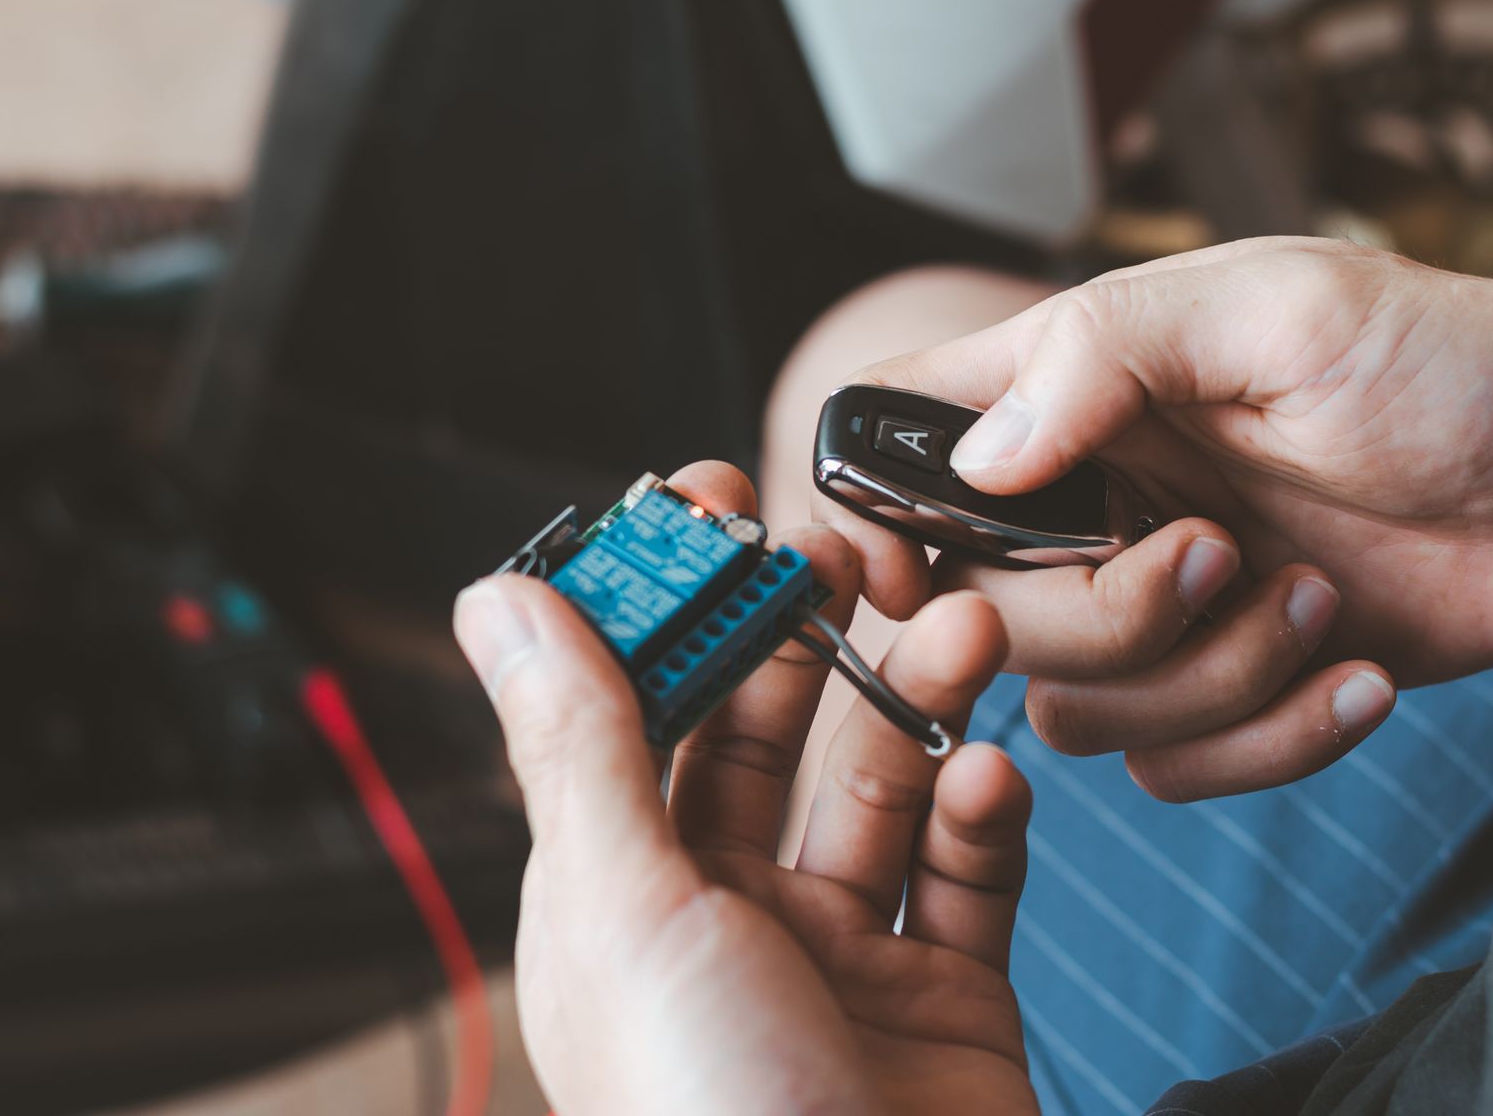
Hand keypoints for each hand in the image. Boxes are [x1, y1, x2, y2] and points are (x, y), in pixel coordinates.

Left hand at [456, 463, 1037, 1115]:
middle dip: (813, 634)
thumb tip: (502, 594)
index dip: (671, 598)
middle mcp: (725, 920)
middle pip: (767, 732)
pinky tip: (989, 783)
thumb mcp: (630, 913)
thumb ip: (582, 744)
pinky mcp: (946, 995)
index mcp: (619, 900)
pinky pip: (966, 871)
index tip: (710, 496)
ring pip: (879, 784)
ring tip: (967, 631)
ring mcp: (842, 958)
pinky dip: (981, 815)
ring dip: (920, 700)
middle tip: (859, 549)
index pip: (635, 708)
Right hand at [823, 238, 1492, 799]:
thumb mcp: (1281, 307)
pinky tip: (1360, 673)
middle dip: (1105, 615)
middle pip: (977, 610)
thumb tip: (982, 458)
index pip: (895, 438)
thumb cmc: (1455, 360)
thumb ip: (1109, 352)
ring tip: (1321, 602)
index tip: (896, 573)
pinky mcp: (1227, 686)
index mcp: (1076, 386)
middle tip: (1224, 553)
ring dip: (1208, 680)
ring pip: (1074, 709)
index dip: (859, 512)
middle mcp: (1093, 500)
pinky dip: (1267, 743)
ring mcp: (1156, 601)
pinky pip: (1175, 770)